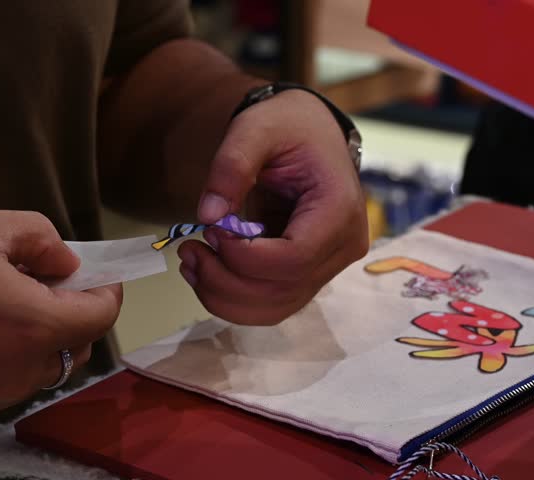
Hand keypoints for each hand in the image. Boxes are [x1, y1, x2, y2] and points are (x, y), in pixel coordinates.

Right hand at [0, 205, 121, 414]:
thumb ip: (43, 242)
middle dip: (77, 311)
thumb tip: (68, 262)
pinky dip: (19, 350)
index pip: (99, 317)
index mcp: (29, 327)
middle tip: (55, 276)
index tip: (102, 273)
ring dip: (49, 334)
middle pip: (78, 346)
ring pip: (47, 365)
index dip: (107, 291)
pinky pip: (13, 376)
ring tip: (19, 294)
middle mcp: (15, 370)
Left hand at [177, 89, 368, 324]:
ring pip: (276, 307)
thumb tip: (208, 216)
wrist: (309, 133)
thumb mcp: (256, 128)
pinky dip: (233, 298)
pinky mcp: (309, 274)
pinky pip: (272, 302)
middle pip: (283, 290)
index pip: (295, 258)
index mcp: (340, 209)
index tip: (210, 232)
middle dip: (225, 280)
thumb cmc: (288, 126)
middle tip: (188, 251)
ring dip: (224, 297)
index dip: (245, 257)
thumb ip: (231, 166)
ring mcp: (329, 266)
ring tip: (191, 262)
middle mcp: (344, 247)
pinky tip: (206, 272)